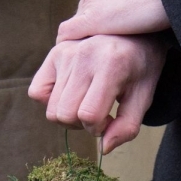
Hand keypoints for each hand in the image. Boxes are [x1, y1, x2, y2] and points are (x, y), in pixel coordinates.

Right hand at [29, 33, 167, 153]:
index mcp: (110, 65)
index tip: (110, 119)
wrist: (134, 33)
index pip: (88, 115)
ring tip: (85, 103)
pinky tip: (70, 95)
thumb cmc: (140, 69)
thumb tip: (104, 148)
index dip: (98, 128)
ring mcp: (65, 53)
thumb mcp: (143, 98)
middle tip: (97, 112)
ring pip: (52, 110)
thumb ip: (127, 127)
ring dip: (68, 116)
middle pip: (65, 115)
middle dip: (81, 124)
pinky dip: (50, 102)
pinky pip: (37, 92)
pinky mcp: (54, 54)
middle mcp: (83, 55)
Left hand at [57, 0, 168, 42]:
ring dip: (82, 34)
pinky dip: (66, 42)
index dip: (100, 10)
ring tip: (90, 49)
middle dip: (91, 22)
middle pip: (84, 8)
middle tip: (102, 39)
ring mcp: (92, 1)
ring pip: (77, 21)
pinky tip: (69, 53)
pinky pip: (68, 33)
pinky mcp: (92, 20)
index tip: (108, 24)